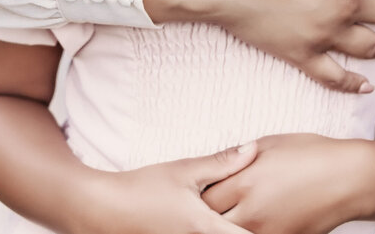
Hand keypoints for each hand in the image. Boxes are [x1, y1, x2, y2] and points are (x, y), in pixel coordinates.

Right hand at [71, 144, 257, 233]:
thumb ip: (221, 164)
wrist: (100, 208)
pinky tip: (208, 224)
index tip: (274, 219)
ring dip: (226, 230)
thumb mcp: (184, 171)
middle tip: (259, 218)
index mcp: (204, 228)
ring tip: (233, 220)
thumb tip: (253, 149)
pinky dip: (206, 233)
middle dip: (247, 228)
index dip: (264, 230)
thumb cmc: (142, 187)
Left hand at [201, 134, 374, 233]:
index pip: (204, 198)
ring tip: (232, 211)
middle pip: (211, 222)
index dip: (199, 194)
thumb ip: (239, 158)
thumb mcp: (271, 145)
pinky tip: (254, 218)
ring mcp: (267, 232)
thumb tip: (217, 165)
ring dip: (226, 224)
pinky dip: (248, 229)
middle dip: (208, 214)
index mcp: (245, 182)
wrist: (349, 178)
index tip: (200, 189)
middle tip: (211, 204)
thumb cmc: (312, 154)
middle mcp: (252, 212)